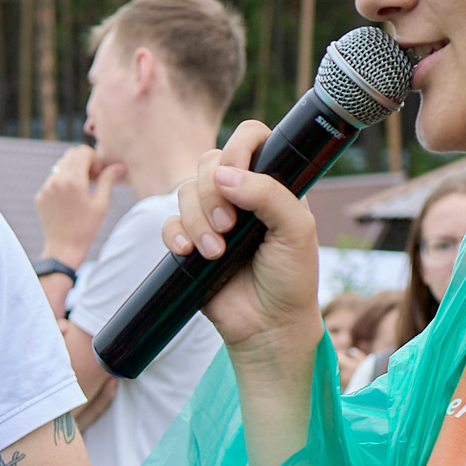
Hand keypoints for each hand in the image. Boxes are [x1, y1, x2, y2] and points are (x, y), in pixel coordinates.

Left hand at [35, 146, 121, 264]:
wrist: (63, 248)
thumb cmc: (86, 227)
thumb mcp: (101, 204)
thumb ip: (108, 180)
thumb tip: (119, 166)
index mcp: (74, 180)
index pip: (82, 151)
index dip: (94, 159)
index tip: (97, 174)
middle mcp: (57, 180)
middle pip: (71, 154)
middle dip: (83, 162)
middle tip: (91, 179)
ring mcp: (46, 187)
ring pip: (60, 165)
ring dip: (72, 171)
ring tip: (80, 190)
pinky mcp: (40, 196)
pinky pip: (52, 180)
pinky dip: (62, 183)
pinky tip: (69, 201)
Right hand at [160, 121, 322, 367]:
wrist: (269, 326)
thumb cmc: (291, 278)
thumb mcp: (296, 230)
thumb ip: (269, 194)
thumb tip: (226, 174)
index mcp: (272, 183)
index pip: (250, 139)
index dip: (239, 146)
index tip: (235, 173)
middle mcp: (241, 194)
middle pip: (210, 162)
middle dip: (212, 193)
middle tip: (228, 226)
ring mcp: (214, 217)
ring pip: (186, 191)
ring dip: (197, 220)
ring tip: (215, 252)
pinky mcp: (191, 242)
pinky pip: (169, 223)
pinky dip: (176, 235)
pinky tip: (189, 252)